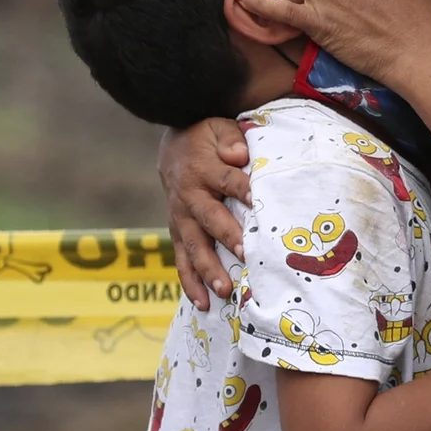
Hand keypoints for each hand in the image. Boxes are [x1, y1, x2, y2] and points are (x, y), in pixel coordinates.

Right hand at [158, 119, 249, 308]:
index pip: (228, 181)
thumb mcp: (218, 127)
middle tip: (245, 254)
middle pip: (209, 219)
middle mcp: (189, 196)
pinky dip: (190, 282)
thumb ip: (229, 139)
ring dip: (208, 270)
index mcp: (203, 169)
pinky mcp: (177, 232)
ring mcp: (180, 217)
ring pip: (193, 246)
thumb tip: (238, 153)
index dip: (243, 190)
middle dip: (227, 237)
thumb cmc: (205, 137)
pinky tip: (203, 303)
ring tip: (224, 291)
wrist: (173, 145)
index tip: (257, 203)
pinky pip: (181, 260)